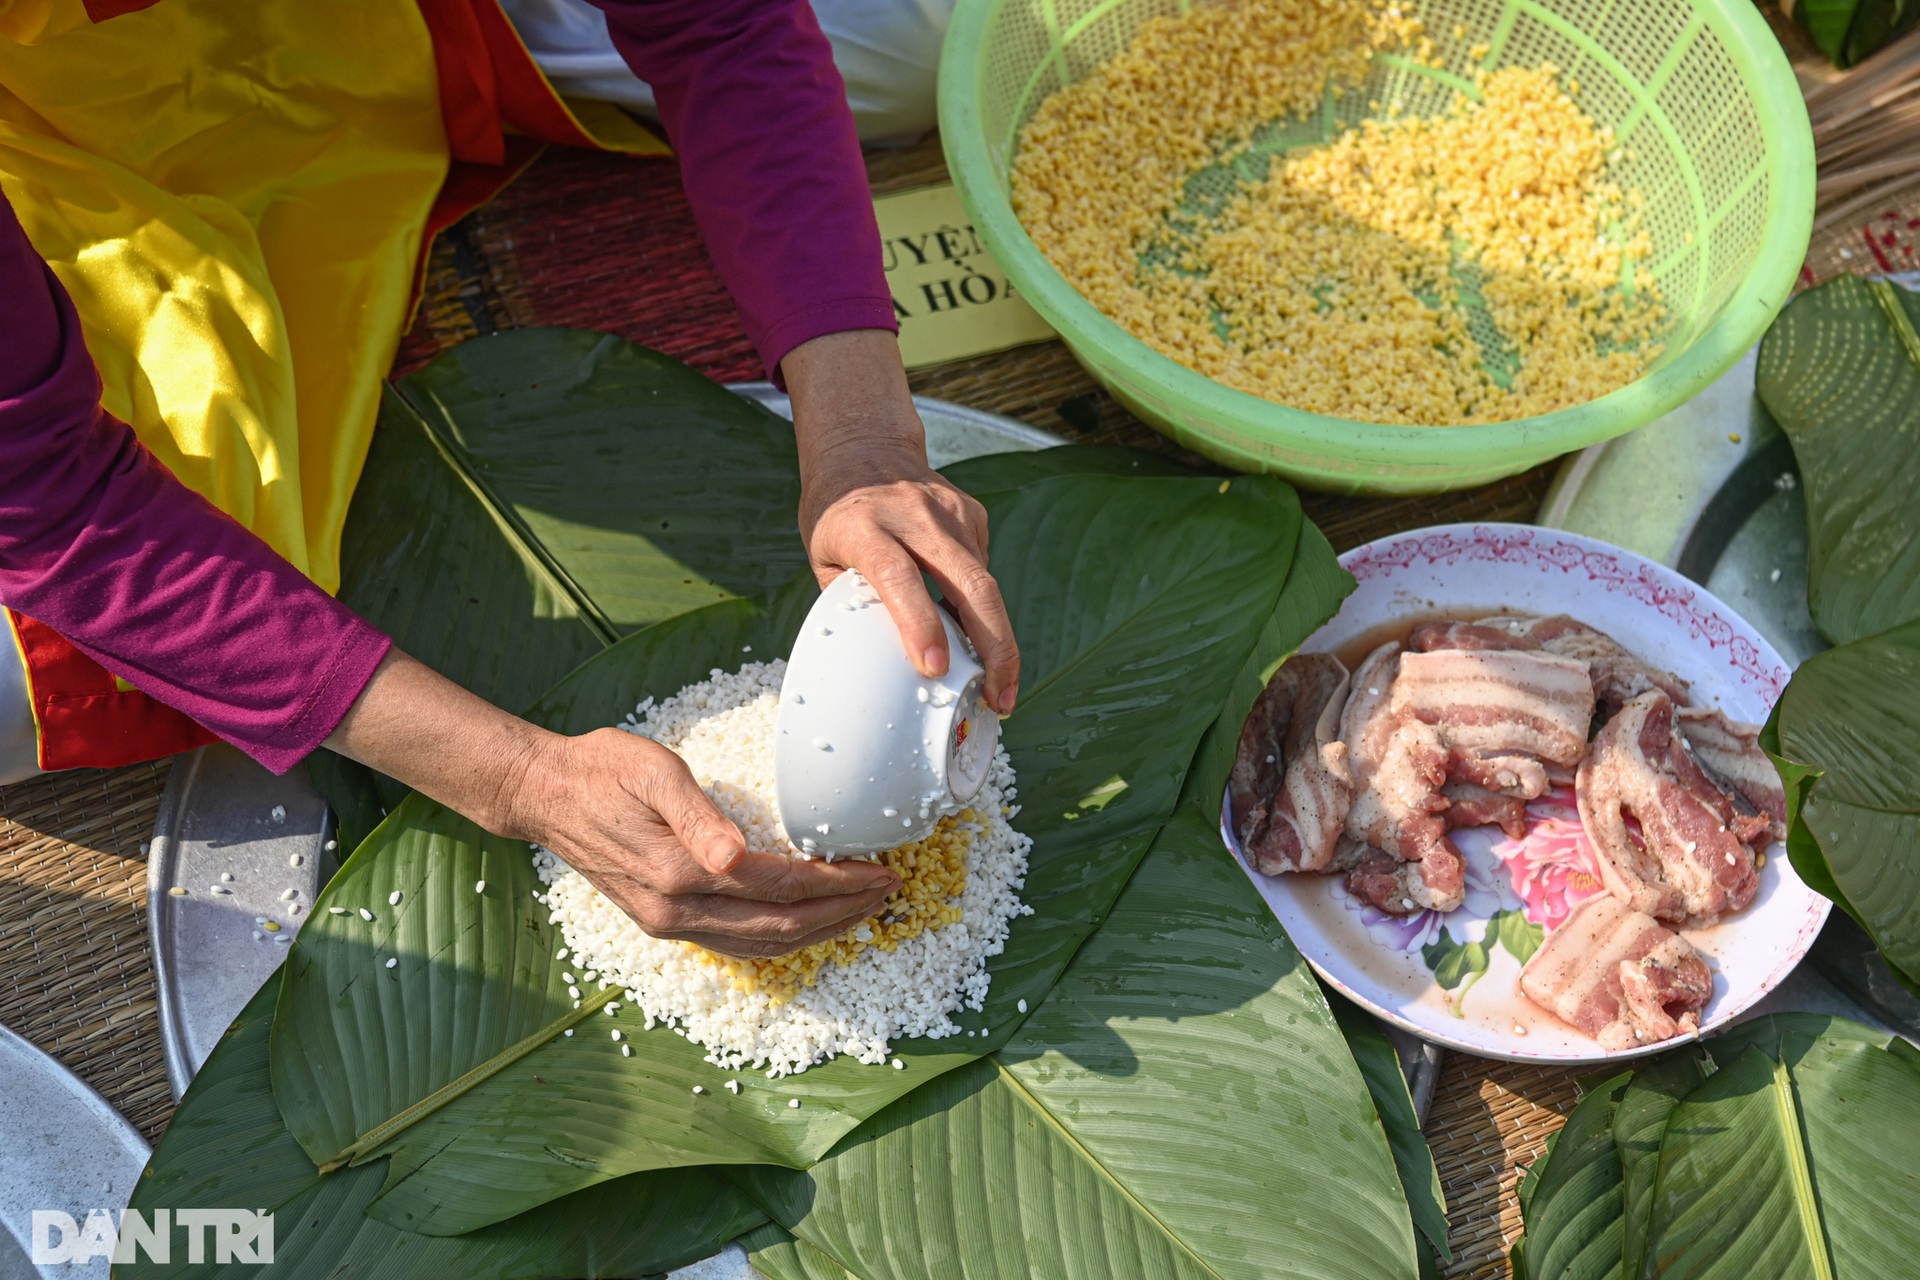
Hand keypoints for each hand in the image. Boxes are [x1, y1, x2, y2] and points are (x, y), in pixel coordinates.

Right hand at [325, 651, 898, 957]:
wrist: (544, 795)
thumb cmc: (602, 769)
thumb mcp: (652, 771)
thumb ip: (697, 813)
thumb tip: (736, 854)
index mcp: (680, 871)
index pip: (780, 886)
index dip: (836, 882)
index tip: (879, 869)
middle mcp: (677, 911)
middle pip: (781, 926)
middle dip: (844, 912)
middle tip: (891, 891)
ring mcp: (669, 924)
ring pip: (763, 946)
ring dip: (821, 932)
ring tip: (864, 910)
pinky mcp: (665, 923)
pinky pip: (738, 945)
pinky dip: (783, 940)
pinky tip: (809, 925)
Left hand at [782, 329, 1019, 713]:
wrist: (864, 448)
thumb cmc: (836, 513)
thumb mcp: (824, 557)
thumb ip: (851, 601)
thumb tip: (881, 660)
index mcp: (865, 527)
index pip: (898, 577)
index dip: (919, 624)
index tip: (934, 668)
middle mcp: (915, 515)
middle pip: (971, 584)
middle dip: (994, 647)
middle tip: (1001, 697)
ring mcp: (951, 512)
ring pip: (987, 584)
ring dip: (996, 640)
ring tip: (996, 685)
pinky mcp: (973, 515)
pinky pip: (981, 572)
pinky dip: (979, 607)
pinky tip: (970, 626)